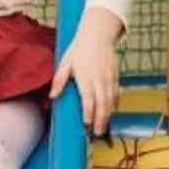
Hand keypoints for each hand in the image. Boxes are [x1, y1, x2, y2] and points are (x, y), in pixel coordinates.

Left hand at [49, 15, 122, 136]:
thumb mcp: (65, 62)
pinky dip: (113, 106)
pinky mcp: (115, 77)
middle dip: (100, 120)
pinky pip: (116, 94)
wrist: (98, 34)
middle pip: (102, 104)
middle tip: (96, 133)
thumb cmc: (79, 49)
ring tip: (103, 128)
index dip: (88, 113)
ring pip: (110, 101)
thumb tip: (52, 96)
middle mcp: (99, 80)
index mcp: (86, 77)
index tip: (86, 123)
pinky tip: (110, 114)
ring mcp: (109, 79)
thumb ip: (59, 80)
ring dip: (107, 116)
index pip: (88, 99)